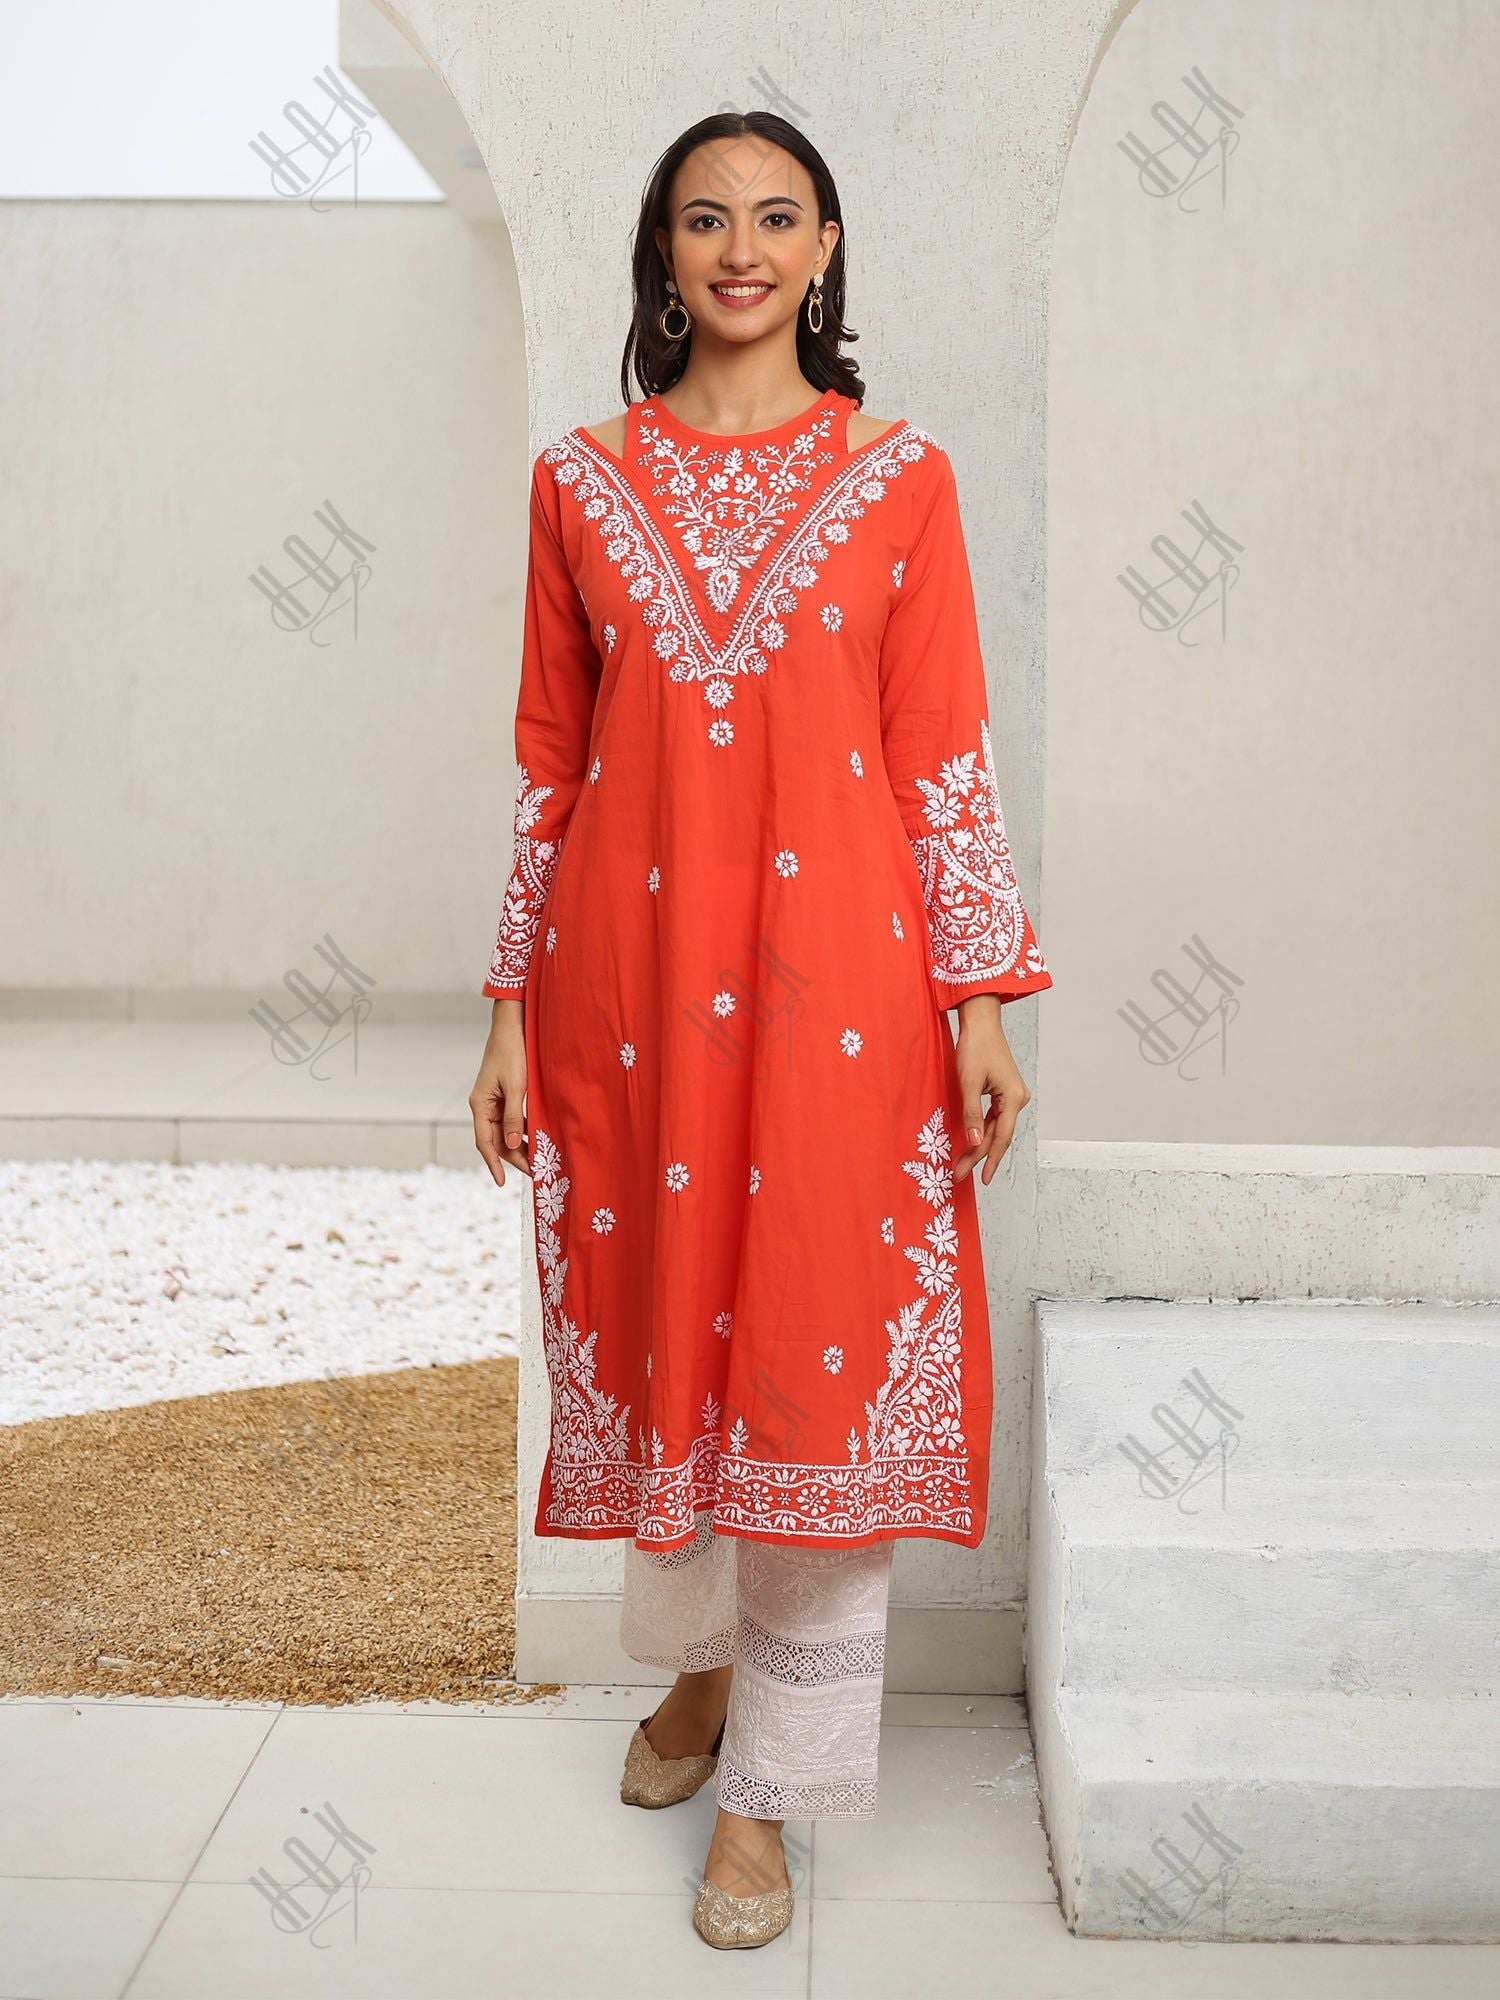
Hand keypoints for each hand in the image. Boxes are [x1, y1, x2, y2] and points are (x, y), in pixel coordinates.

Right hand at [469, 999, 530, 1184]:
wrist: (512, 1028)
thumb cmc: (512, 1054)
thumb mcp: (517, 1087)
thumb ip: (514, 1118)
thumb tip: (514, 1146)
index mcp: (480, 1105)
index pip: (484, 1142)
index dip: (493, 1164)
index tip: (501, 1182)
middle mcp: (483, 1106)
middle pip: (496, 1140)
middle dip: (513, 1158)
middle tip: (534, 1172)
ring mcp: (492, 1101)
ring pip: (504, 1132)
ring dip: (519, 1146)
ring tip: (537, 1160)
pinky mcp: (503, 1096)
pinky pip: (511, 1120)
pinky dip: (522, 1131)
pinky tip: (536, 1139)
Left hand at [951, 998, 1031, 1186]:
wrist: (981, 1022)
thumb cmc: (975, 1047)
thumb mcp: (968, 1082)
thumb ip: (971, 1114)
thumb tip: (973, 1142)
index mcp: (1013, 1098)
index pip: (1000, 1137)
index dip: (987, 1159)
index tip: (979, 1178)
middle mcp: (1018, 1099)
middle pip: (998, 1135)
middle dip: (979, 1156)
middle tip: (961, 1174)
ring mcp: (1012, 1096)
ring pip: (996, 1128)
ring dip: (980, 1145)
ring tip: (964, 1164)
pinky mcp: (1005, 1092)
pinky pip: (995, 1118)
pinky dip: (983, 1131)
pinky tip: (971, 1142)